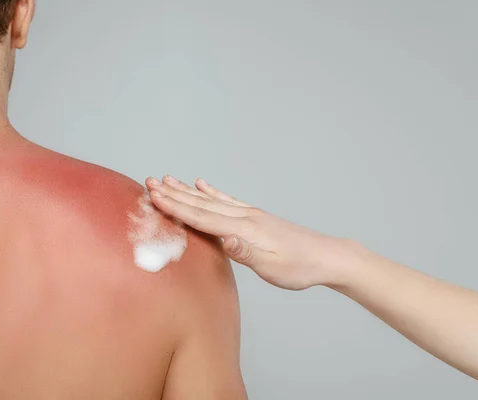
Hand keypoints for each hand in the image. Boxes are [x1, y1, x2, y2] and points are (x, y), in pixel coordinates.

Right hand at [145, 176, 352, 289]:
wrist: (326, 256)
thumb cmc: (299, 267)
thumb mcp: (272, 266)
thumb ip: (246, 252)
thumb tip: (223, 239)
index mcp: (243, 229)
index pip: (202, 217)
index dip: (176, 207)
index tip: (154, 196)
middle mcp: (244, 216)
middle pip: (202, 203)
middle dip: (174, 193)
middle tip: (151, 181)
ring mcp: (250, 214)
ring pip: (211, 199)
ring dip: (187, 190)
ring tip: (168, 179)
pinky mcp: (255, 217)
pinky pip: (227, 200)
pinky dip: (212, 192)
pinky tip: (203, 184)